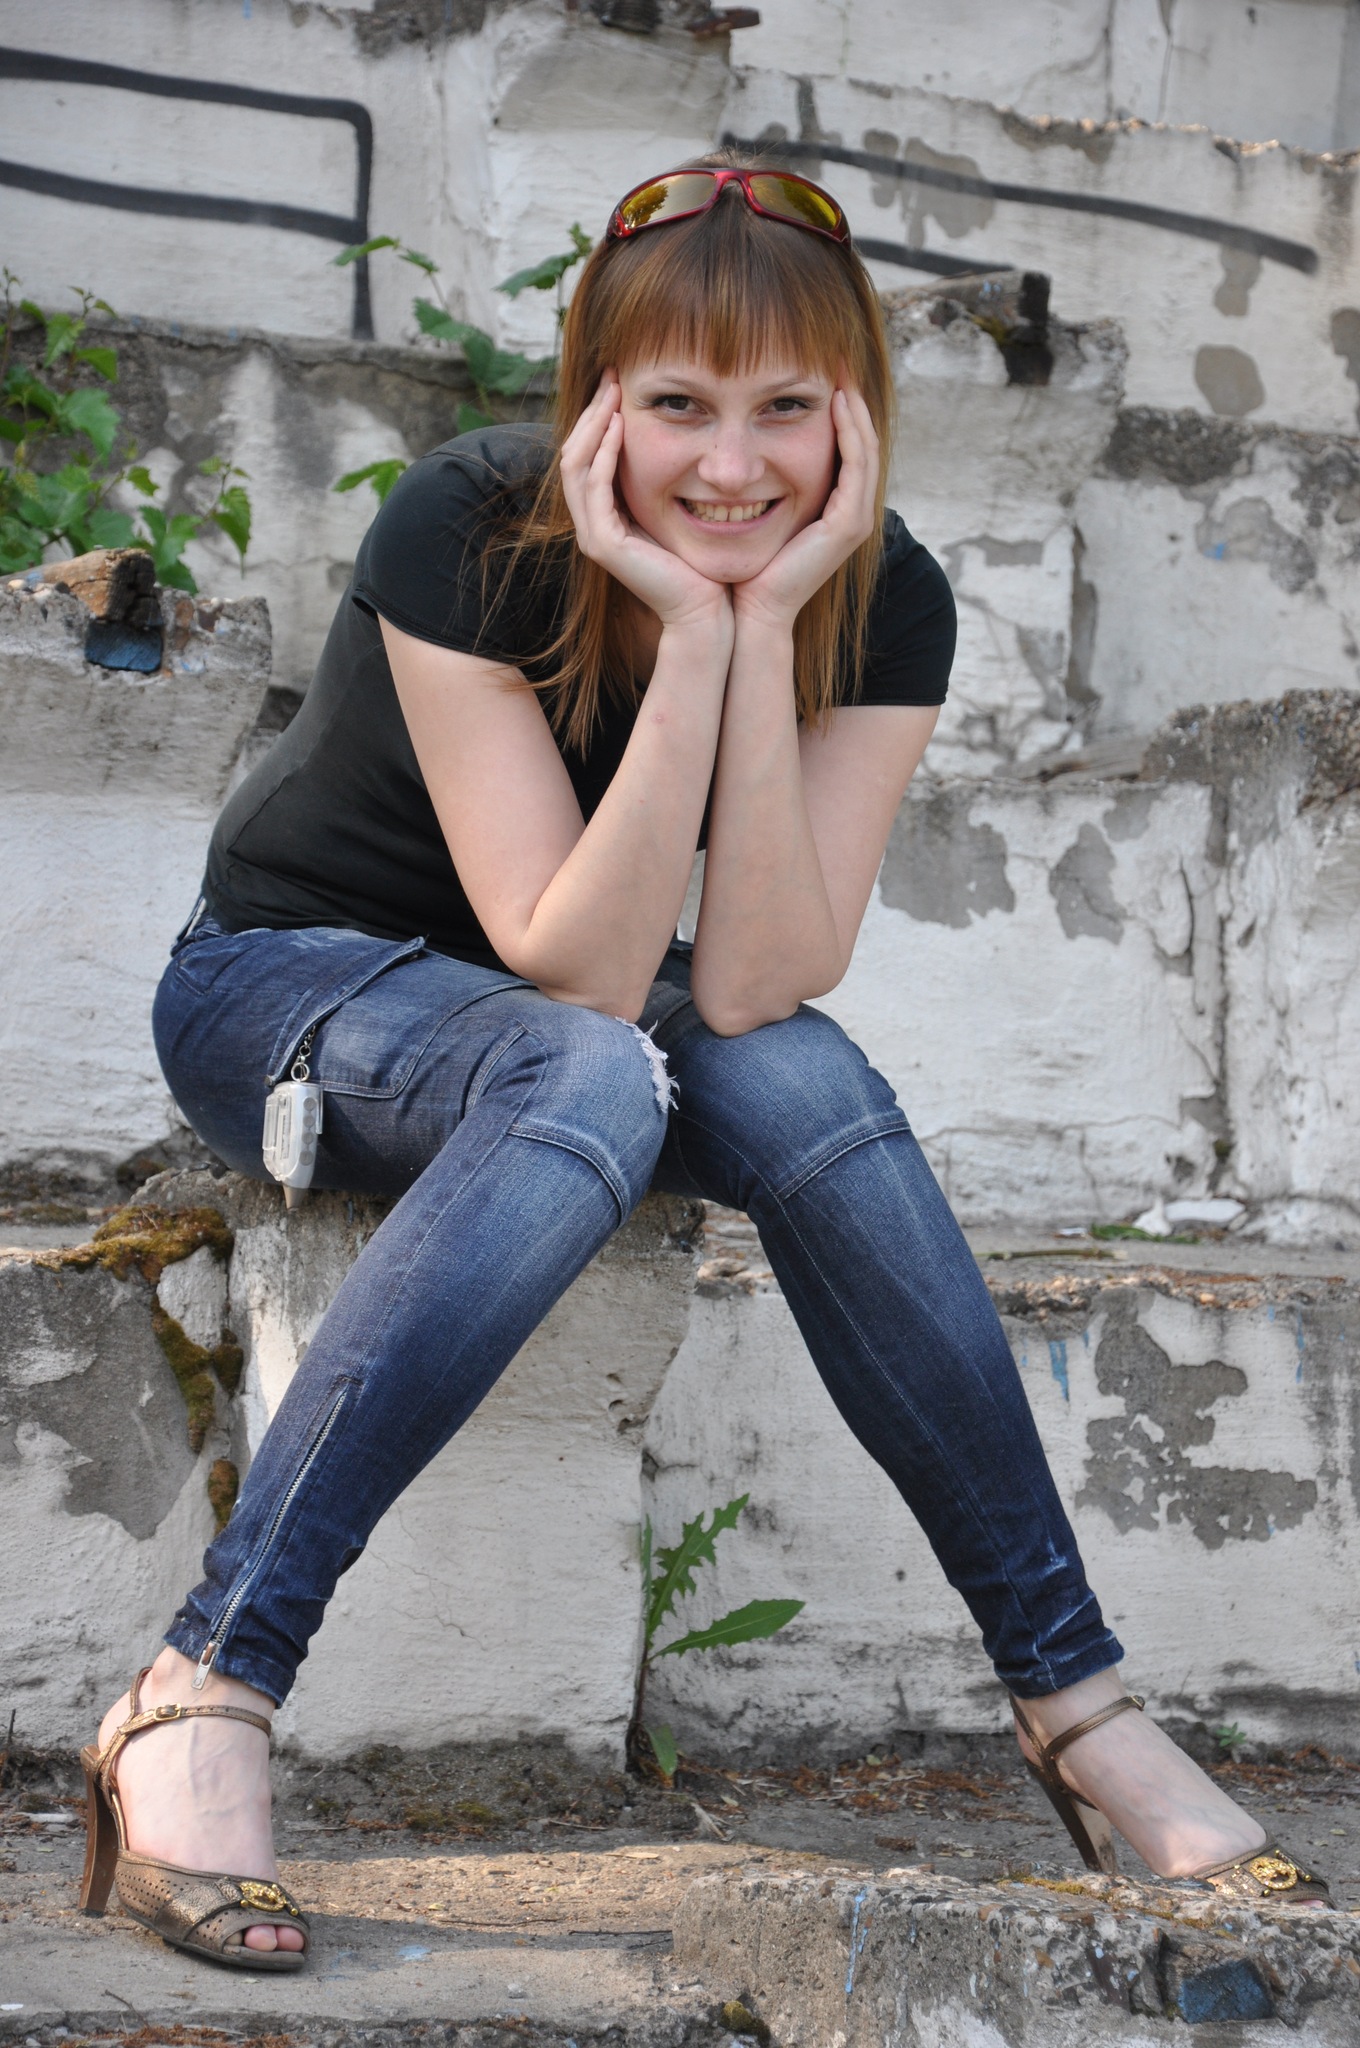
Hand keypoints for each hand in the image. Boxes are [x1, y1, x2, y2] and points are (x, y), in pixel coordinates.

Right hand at [560, 372, 732, 639]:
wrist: (706, 609)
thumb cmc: (701, 562)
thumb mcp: (679, 508)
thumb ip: (666, 477)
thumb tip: (680, 432)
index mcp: (605, 514)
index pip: (587, 453)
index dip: (598, 415)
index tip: (620, 380)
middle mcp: (592, 524)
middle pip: (573, 452)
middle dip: (592, 410)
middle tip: (612, 374)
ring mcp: (593, 535)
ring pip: (575, 465)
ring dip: (593, 423)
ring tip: (612, 391)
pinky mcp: (604, 545)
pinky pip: (594, 487)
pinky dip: (604, 453)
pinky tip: (620, 427)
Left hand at [731, 385, 878, 635]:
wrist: (747, 609)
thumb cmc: (741, 563)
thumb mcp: (751, 506)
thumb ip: (756, 477)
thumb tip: (735, 440)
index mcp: (833, 506)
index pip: (846, 444)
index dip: (838, 406)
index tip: (819, 366)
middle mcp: (851, 511)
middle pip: (863, 440)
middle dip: (851, 396)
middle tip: (838, 356)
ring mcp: (855, 518)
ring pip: (866, 448)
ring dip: (855, 406)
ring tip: (841, 369)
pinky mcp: (848, 525)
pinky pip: (857, 466)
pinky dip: (850, 431)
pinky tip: (836, 401)